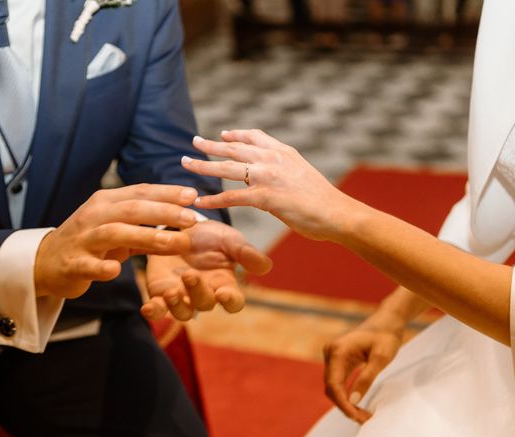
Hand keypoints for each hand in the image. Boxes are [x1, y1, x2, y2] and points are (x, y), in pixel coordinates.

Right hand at [35, 184, 198, 298]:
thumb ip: (149, 229)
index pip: (140, 192)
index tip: (193, 195)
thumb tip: (186, 225)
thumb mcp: (120, 231)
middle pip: (131, 209)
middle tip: (192, 219)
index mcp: (106, 202)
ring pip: (114, 233)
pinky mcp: (73, 263)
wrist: (47, 262)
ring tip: (174, 242)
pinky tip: (117, 270)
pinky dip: (102, 267)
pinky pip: (88, 265)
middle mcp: (94, 215)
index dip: (167, 193)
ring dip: (146, 235)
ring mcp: (82, 239)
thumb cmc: (91, 243)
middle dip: (163, 212)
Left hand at [141, 221, 271, 321]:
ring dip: (177, 306)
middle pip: (205, 304)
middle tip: (190, 275)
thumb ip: (245, 252)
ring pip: (182, 312)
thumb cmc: (210, 237)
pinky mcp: (160, 293)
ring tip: (171, 291)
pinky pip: (158, 310)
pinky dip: (153, 312)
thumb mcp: (229, 239)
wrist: (178, 227)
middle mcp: (205, 294)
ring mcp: (182, 296)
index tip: (224, 292)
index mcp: (225, 284)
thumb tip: (266, 266)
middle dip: (198, 292)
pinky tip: (147, 308)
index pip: (233, 302)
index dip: (230, 301)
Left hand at [181, 130, 356, 240]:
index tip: (223, 134)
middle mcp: (273, 159)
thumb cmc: (323, 200)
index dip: (236, 135)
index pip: (254, 136)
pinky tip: (200, 201)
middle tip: (194, 142)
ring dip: (203, 166)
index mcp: (283, 152)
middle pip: (234, 148)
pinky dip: (213, 199)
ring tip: (186, 164)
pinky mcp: (265, 197)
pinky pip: (231, 197)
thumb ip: (283, 172)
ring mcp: (268, 176)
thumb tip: (272, 181)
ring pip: (227, 168)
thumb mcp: (302, 176)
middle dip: (211, 145)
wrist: (338, 213)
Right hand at [323, 310, 403, 423]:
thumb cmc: (386, 336)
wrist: (387, 321)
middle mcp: (330, 352)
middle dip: (345, 405)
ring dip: (345, 402)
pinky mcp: (337, 359)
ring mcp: (332, 355)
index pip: (334, 384)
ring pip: (333, 385)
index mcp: (338, 351)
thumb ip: (366, 378)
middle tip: (364, 419)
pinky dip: (345, 393)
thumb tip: (353, 400)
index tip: (357, 417)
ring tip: (362, 414)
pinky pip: (337, 380)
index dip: (343, 403)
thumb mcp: (381, 358)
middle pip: (331, 387)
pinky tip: (357, 403)